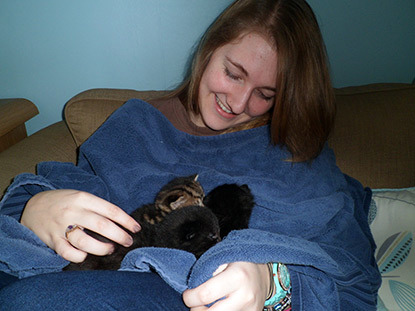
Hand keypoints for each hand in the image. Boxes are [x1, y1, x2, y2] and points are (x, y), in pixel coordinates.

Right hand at [21, 189, 140, 262]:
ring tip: (111, 249)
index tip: (136, 228)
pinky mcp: (52, 240)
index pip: (110, 210)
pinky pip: (68, 253)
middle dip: (120, 235)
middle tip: (128, 241)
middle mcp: (73, 212)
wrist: (33, 207)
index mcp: (83, 198)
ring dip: (102, 248)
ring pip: (85, 242)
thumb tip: (123, 222)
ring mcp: (61, 227)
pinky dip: (80, 256)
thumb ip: (99, 208)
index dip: (126, 221)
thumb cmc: (65, 202)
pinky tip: (86, 255)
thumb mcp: (82, 197)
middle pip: (101, 226)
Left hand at [183, 262, 269, 310]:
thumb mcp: (223, 260)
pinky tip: (219, 306)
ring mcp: (250, 310)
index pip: (205, 295)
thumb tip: (191, 290)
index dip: (190, 297)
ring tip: (208, 304)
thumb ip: (207, 273)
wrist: (262, 274)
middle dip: (197, 310)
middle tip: (195, 302)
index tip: (188, 294)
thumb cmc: (238, 263)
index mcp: (237, 277)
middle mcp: (245, 296)